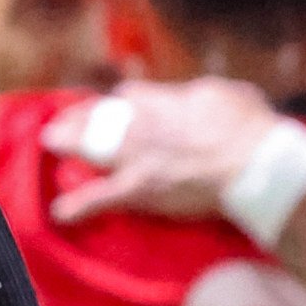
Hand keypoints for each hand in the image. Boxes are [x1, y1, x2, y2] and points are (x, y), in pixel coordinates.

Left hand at [47, 76, 283, 227]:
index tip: (116, 105)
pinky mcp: (141, 190)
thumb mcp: (224, 93)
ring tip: (52, 142)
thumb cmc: (247, 126)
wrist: (253, 164)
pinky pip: (102, 199)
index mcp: (161, 100)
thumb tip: (206, 98)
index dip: (120, 101)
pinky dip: (80, 206)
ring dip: (68, 143)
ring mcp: (136, 158)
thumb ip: (204, 95)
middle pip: (99, 117)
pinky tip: (61, 212)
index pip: (128, 96)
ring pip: (92, 148)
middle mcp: (140, 125)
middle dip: (79, 117)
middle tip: (64, 120)